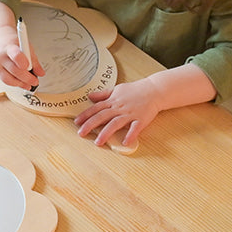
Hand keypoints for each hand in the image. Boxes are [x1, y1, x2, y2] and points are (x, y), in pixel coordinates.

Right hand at [0, 0, 43, 88]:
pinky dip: (14, 83)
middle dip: (26, 77)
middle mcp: (0, 55)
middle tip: (35, 81)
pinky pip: (5, 80)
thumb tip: (41, 72)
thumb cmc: (14, 40)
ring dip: (21, 83)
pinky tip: (22, 84)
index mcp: (9, 45)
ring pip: (9, 78)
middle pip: (14, 70)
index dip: (21, 60)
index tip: (28, 67)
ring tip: (30, 85)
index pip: (14, 54)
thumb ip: (34, 59)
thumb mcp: (26, 44)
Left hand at [74, 65, 217, 147]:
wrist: (155, 90)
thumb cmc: (135, 90)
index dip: (86, 115)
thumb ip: (103, 94)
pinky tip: (124, 142)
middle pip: (102, 116)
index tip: (76, 122)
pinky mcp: (141, 119)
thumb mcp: (117, 89)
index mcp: (113, 100)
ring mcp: (130, 113)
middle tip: (81, 133)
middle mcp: (119, 107)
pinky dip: (130, 135)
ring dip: (106, 132)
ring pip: (116, 123)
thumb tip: (90, 96)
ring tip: (98, 142)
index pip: (96, 108)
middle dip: (91, 125)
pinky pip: (135, 128)